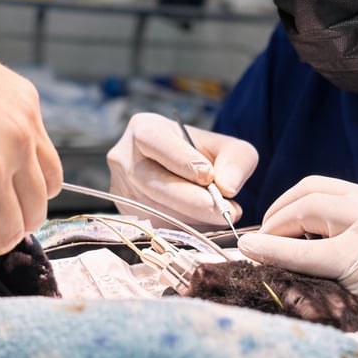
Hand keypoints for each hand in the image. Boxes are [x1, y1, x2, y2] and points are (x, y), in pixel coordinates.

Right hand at [106, 112, 257, 227]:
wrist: (181, 172)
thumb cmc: (203, 155)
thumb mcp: (228, 148)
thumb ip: (236, 161)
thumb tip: (227, 188)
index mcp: (144, 129)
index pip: (156, 142)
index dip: (182, 161)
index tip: (209, 177)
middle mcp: (124, 158)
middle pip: (153, 182)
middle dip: (192, 200)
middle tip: (224, 211)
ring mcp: (121, 188)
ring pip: (154, 208)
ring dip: (192, 217)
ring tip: (222, 216)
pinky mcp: (126, 213)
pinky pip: (154, 225)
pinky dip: (184, 227)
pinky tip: (203, 222)